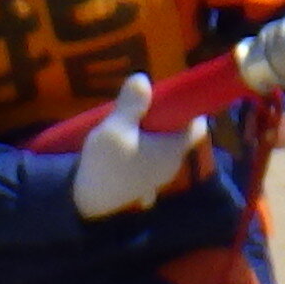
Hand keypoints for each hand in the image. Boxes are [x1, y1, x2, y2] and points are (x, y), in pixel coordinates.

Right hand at [68, 74, 186, 219]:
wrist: (87, 204)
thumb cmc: (107, 165)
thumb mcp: (116, 128)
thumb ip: (131, 104)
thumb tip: (143, 79)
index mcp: (174, 149)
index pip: (197, 125)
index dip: (188, 108)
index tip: (170, 95)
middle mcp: (172, 164)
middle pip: (178, 133)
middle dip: (164, 116)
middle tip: (143, 103)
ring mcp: (158, 176)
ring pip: (162, 145)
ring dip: (150, 131)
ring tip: (128, 119)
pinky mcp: (142, 182)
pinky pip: (149, 156)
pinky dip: (141, 145)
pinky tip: (122, 140)